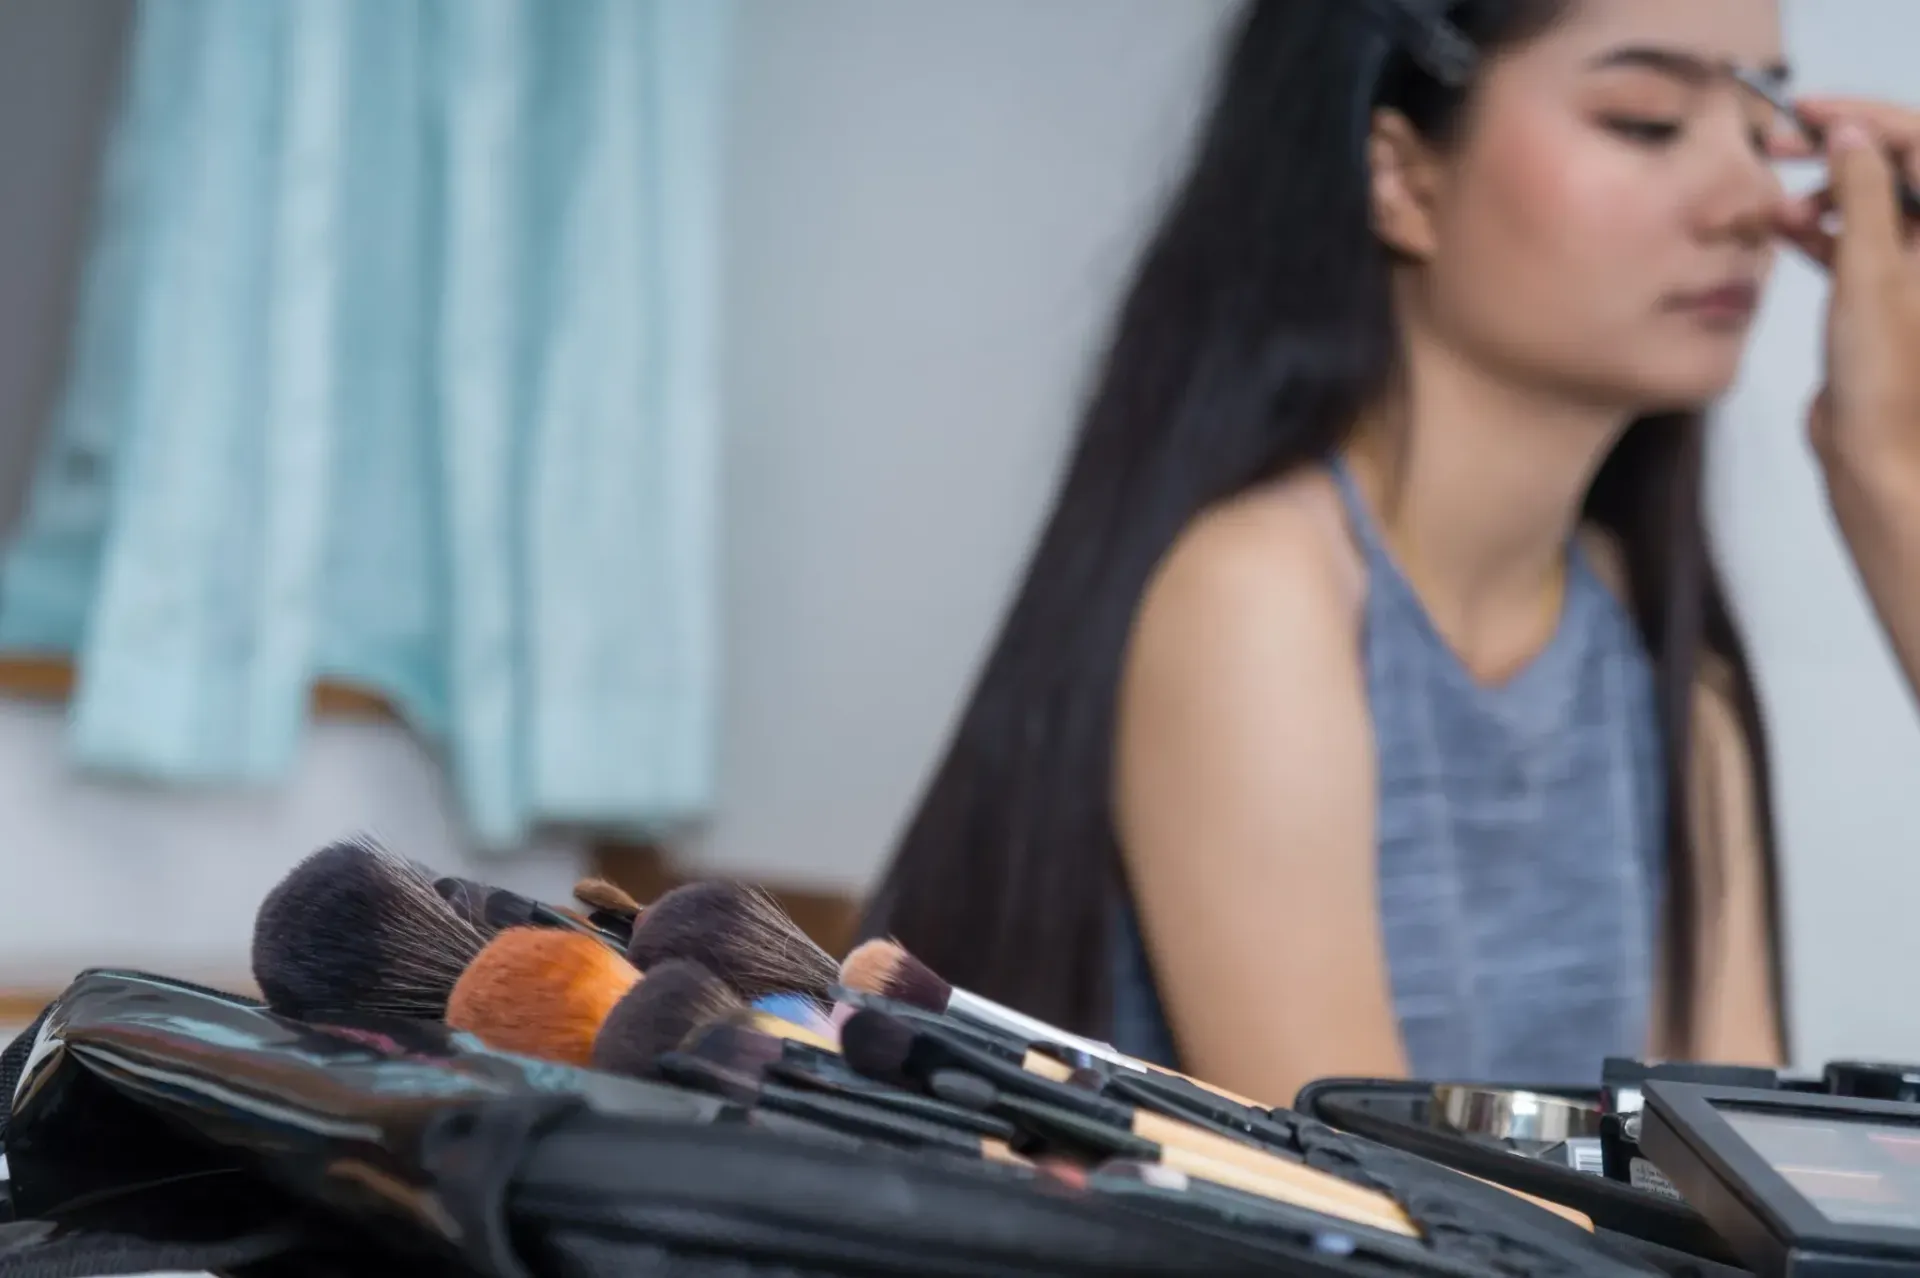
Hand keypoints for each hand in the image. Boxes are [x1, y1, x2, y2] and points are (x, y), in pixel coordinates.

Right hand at [1772, 100, 1919, 476]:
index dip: (1865, 120)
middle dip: (1838, 152)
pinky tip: (1778, 228)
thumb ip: (1865, 193)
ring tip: (1774, 206)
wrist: (1877, 455)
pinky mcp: (1880, 299)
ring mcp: (1912, 270)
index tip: (1808, 114)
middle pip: (1896, 169)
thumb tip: (1851, 135)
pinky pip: (1851, 244)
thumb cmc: (1885, 373)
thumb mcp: (1871, 270)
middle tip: (1778, 145)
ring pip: (1869, 205)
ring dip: (1821, 195)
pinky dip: (1817, 230)